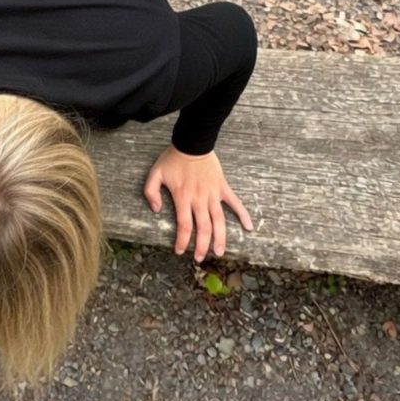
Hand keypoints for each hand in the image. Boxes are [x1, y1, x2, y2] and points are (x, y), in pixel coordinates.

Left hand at [143, 145, 252, 261]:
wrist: (192, 142)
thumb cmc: (172, 159)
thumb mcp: (155, 173)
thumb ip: (151, 192)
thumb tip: (156, 210)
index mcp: (183, 197)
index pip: (184, 225)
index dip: (183, 241)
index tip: (180, 251)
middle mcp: (200, 198)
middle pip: (204, 228)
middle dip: (202, 246)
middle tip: (200, 258)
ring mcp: (213, 194)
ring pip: (219, 221)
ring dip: (220, 238)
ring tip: (219, 252)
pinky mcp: (222, 187)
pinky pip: (235, 203)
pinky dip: (243, 215)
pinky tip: (248, 227)